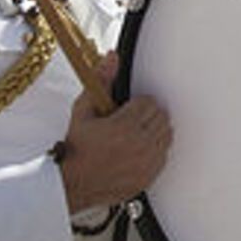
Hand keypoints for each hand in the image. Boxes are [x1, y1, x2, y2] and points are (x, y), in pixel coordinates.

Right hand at [59, 53, 171, 214]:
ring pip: (166, 133)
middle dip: (146, 115)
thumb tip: (112, 57)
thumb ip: (100, 80)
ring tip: (135, 134)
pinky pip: (165, 153)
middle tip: (130, 121)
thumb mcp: (83, 110)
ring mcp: (147, 161)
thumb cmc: (78, 148)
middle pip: (160, 116)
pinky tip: (138, 150)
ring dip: (153, 131)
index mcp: (124, 126)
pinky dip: (155, 149)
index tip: (125, 111)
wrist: (74, 184)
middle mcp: (139, 143)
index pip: (149, 102)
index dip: (136, 104)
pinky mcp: (150, 174)